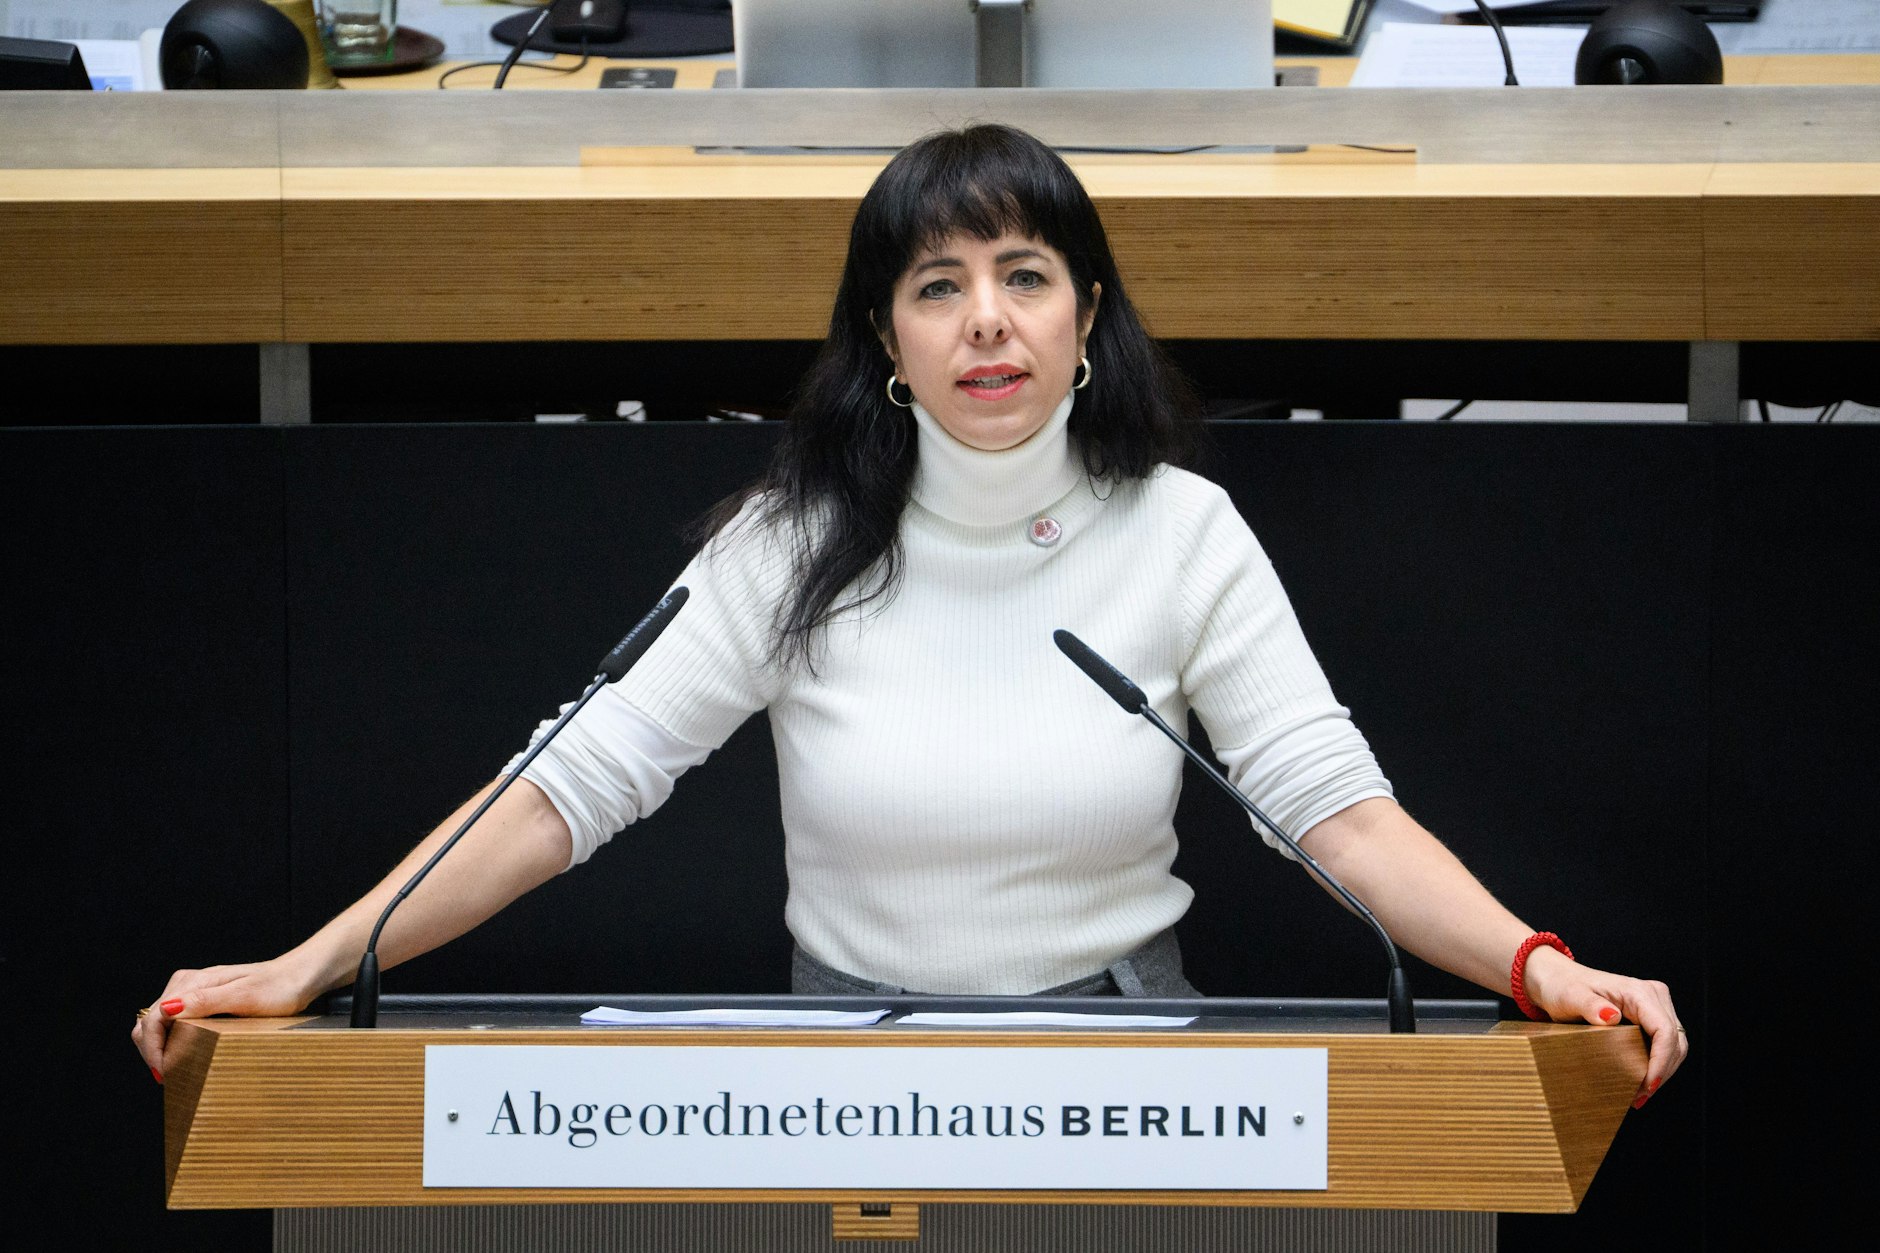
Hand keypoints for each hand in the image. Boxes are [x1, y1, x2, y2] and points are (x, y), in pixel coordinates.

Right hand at [131, 960, 317, 1083]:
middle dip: (152, 1050)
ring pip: (159, 1023)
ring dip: (159, 1047)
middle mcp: (187, 984)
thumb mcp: (244, 996)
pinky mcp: (201, 1000)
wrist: (299, 978)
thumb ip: (205, 1001)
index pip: (153, 1018)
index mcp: (192, 982)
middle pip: (150, 1021)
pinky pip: (174, 1022)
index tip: (164, 1073)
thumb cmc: (278, 987)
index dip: (153, 1048)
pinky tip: (182, 1055)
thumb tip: (166, 1009)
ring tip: (173, 1071)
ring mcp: (193, 991)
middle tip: (167, 1078)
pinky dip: (171, 1041)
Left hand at [1523, 947, 1688, 1107]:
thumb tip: (1612, 1016)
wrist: (1558, 981)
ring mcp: (1655, 1006)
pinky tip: (1641, 1081)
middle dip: (1662, 1072)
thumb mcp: (1569, 996)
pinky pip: (1664, 1044)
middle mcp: (1653, 996)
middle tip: (1639, 1097)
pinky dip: (1656, 1064)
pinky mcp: (1650, 1017)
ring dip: (1661, 1072)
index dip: (1661, 1062)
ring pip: (1674, 1046)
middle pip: (1674, 1042)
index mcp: (1638, 992)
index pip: (1664, 1031)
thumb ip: (1589, 1005)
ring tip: (1639, 1094)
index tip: (1648, 1085)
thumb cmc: (1562, 987)